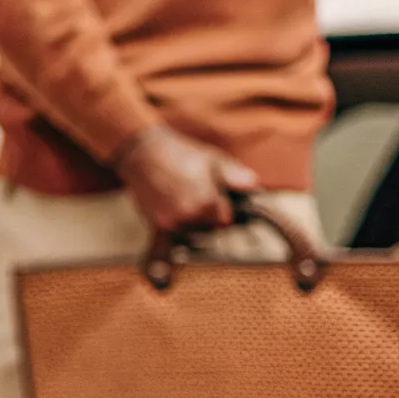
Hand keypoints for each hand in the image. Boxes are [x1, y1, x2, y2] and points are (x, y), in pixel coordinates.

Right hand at [112, 125, 259, 231]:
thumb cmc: (180, 153)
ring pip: (192, 234)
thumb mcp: (213, 159)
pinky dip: (171, 241)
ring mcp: (172, 222)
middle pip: (209, 229)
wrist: (143, 153)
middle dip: (209, 216)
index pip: (226, 220)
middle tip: (198, 194)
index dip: (224, 209)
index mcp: (208, 202)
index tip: (219, 199)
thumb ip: (236, 176)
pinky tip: (167, 244)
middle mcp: (190, 216)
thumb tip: (255, 186)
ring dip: (193, 223)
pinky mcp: (156, 225)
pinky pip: (169, 240)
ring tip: (184, 199)